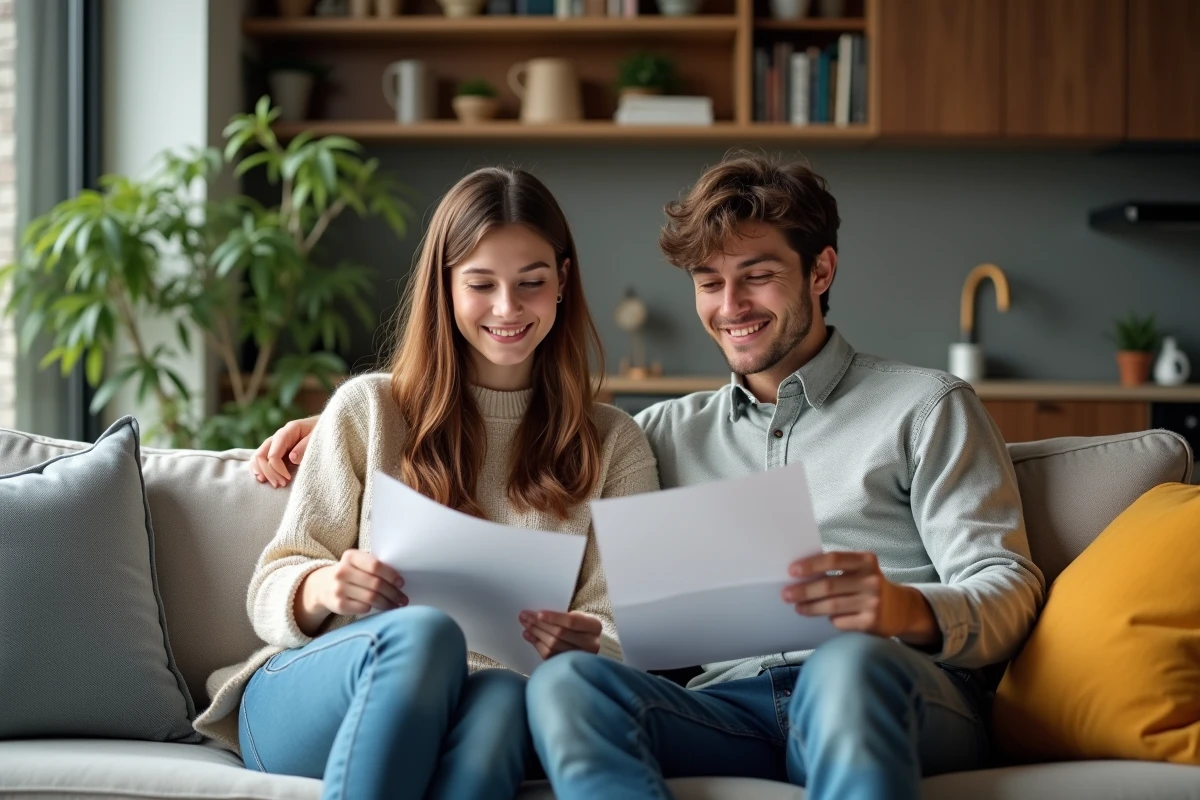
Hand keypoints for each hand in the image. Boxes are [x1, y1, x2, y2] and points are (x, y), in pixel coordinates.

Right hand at [249, 415, 319, 487]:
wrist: (329, 427)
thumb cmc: (326, 432)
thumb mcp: (319, 437)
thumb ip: (306, 446)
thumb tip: (291, 458)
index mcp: (290, 430)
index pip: (273, 453)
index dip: (277, 468)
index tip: (288, 479)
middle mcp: (280, 436)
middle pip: (261, 455)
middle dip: (269, 472)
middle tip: (280, 484)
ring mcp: (277, 442)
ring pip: (258, 456)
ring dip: (262, 472)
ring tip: (274, 484)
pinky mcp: (277, 449)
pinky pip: (262, 458)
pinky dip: (259, 469)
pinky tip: (263, 479)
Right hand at [306, 549, 407, 617]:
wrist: (324, 586)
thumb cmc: (351, 573)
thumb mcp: (358, 563)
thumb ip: (375, 566)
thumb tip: (400, 581)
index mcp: (350, 556)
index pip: (375, 566)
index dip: (391, 575)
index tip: (401, 583)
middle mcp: (342, 571)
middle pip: (375, 584)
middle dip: (393, 593)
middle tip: (403, 599)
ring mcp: (338, 588)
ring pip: (371, 598)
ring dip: (387, 603)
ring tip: (396, 605)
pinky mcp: (338, 604)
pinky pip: (363, 608)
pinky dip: (374, 608)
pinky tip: (379, 608)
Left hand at [518, 610, 601, 659]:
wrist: (587, 643)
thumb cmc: (580, 627)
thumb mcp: (578, 617)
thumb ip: (562, 616)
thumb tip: (536, 615)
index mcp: (594, 626)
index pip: (572, 622)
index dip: (554, 618)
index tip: (538, 613)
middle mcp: (591, 644)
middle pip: (560, 634)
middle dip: (540, 624)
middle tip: (525, 617)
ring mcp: (580, 657)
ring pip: (553, 646)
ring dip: (536, 634)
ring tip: (525, 625)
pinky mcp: (569, 666)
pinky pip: (549, 656)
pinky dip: (537, 645)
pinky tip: (529, 636)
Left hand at [782, 551, 940, 647]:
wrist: (901, 609)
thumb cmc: (869, 584)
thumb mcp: (860, 570)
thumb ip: (838, 568)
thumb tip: (800, 575)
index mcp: (866, 561)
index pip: (834, 559)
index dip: (811, 564)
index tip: (791, 571)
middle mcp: (871, 580)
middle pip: (829, 585)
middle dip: (803, 590)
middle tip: (786, 594)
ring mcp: (873, 602)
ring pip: (832, 606)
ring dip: (810, 607)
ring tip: (798, 607)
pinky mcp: (871, 623)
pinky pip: (840, 622)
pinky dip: (830, 620)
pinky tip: (826, 617)